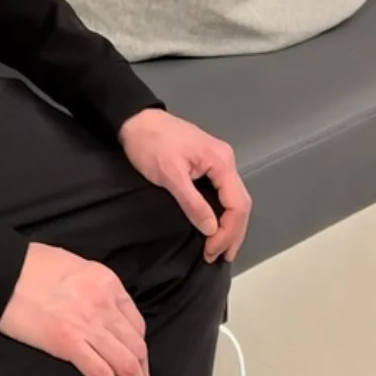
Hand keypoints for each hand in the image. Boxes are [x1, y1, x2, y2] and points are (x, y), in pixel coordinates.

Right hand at [0, 242, 150, 375]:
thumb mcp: (74, 265)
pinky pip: (103, 375)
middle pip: (137, 348)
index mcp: (106, 282)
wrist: (1, 271)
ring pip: (128, 366)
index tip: (138, 366)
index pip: (136, 324)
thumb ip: (93, 287)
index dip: (140, 351)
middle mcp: (104, 303)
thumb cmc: (30, 264)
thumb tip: (98, 309)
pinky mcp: (69, 343)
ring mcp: (88, 324)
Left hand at [119, 109, 251, 265]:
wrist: (136, 119)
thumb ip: (192, 202)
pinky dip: (221, 214)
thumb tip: (212, 230)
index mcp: (221, 161)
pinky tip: (215, 228)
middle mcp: (226, 160)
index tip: (211, 251)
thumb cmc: (150, 144)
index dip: (228, 233)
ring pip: (233, 200)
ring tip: (218, 249)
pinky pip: (222, 194)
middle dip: (231, 234)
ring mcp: (218, 162)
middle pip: (240, 203)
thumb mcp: (169, 174)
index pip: (237, 204)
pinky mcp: (207, 164)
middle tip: (217, 256)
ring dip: (228, 226)